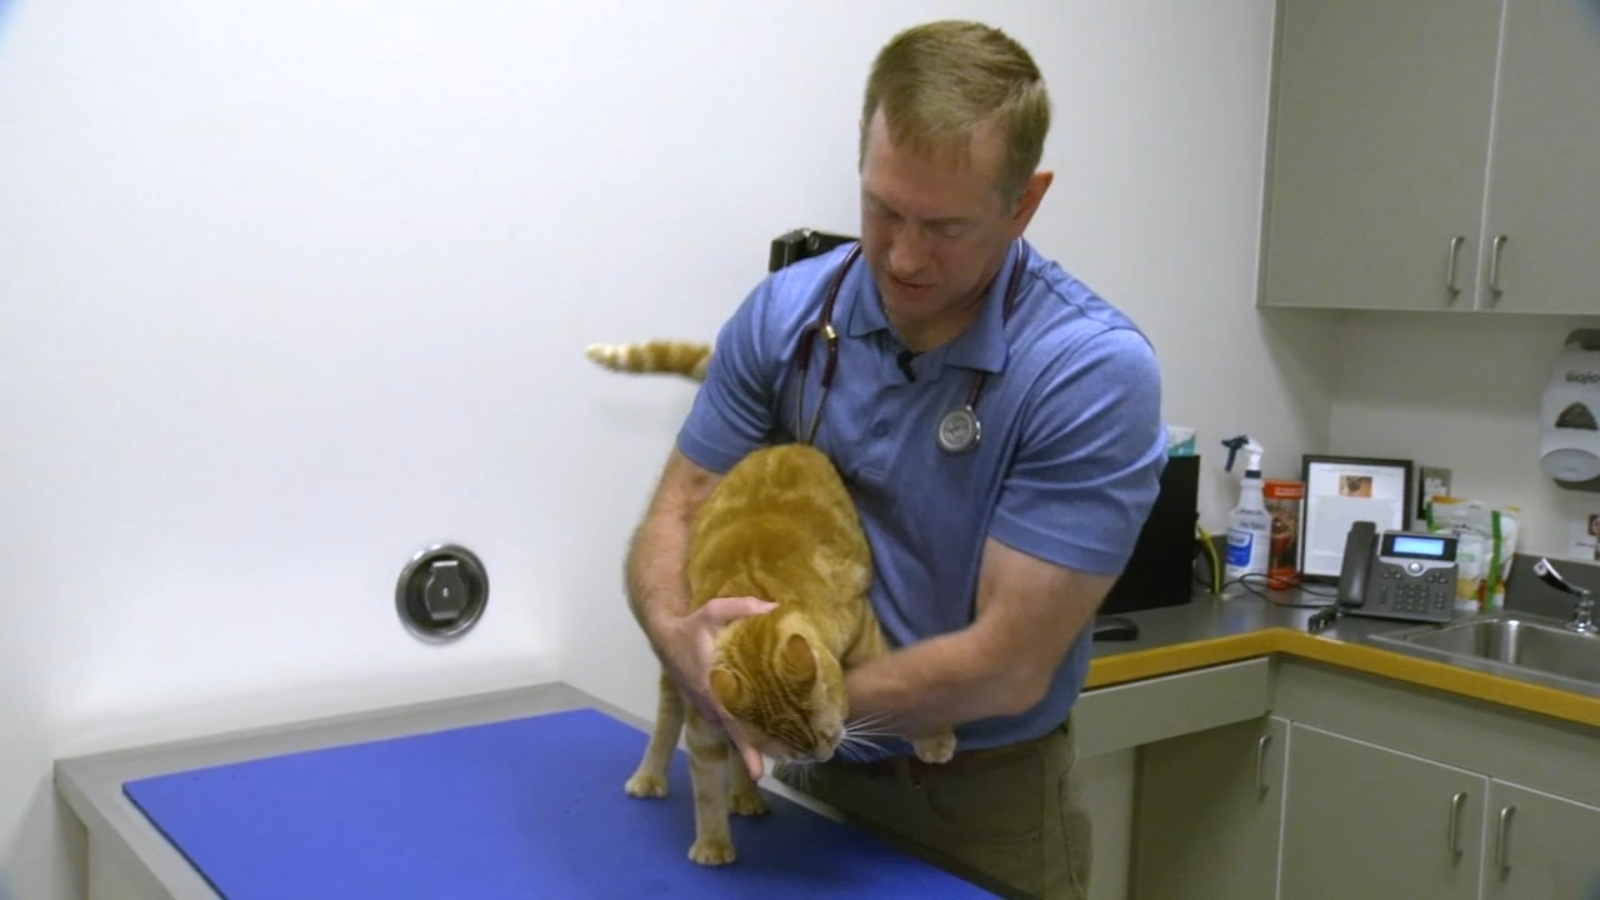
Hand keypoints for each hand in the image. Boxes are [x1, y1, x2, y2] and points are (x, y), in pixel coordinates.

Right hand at [651, 595, 777, 780]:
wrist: (664, 638)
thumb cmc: (691, 627)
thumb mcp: (713, 611)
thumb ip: (742, 607)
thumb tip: (776, 608)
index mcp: (710, 687)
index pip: (731, 722)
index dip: (745, 746)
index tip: (757, 772)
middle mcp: (708, 705)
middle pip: (736, 735)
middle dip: (758, 750)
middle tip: (788, 759)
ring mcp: (706, 709)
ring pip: (732, 731)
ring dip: (752, 739)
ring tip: (784, 747)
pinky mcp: (707, 709)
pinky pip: (728, 724)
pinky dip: (743, 729)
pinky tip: (764, 730)